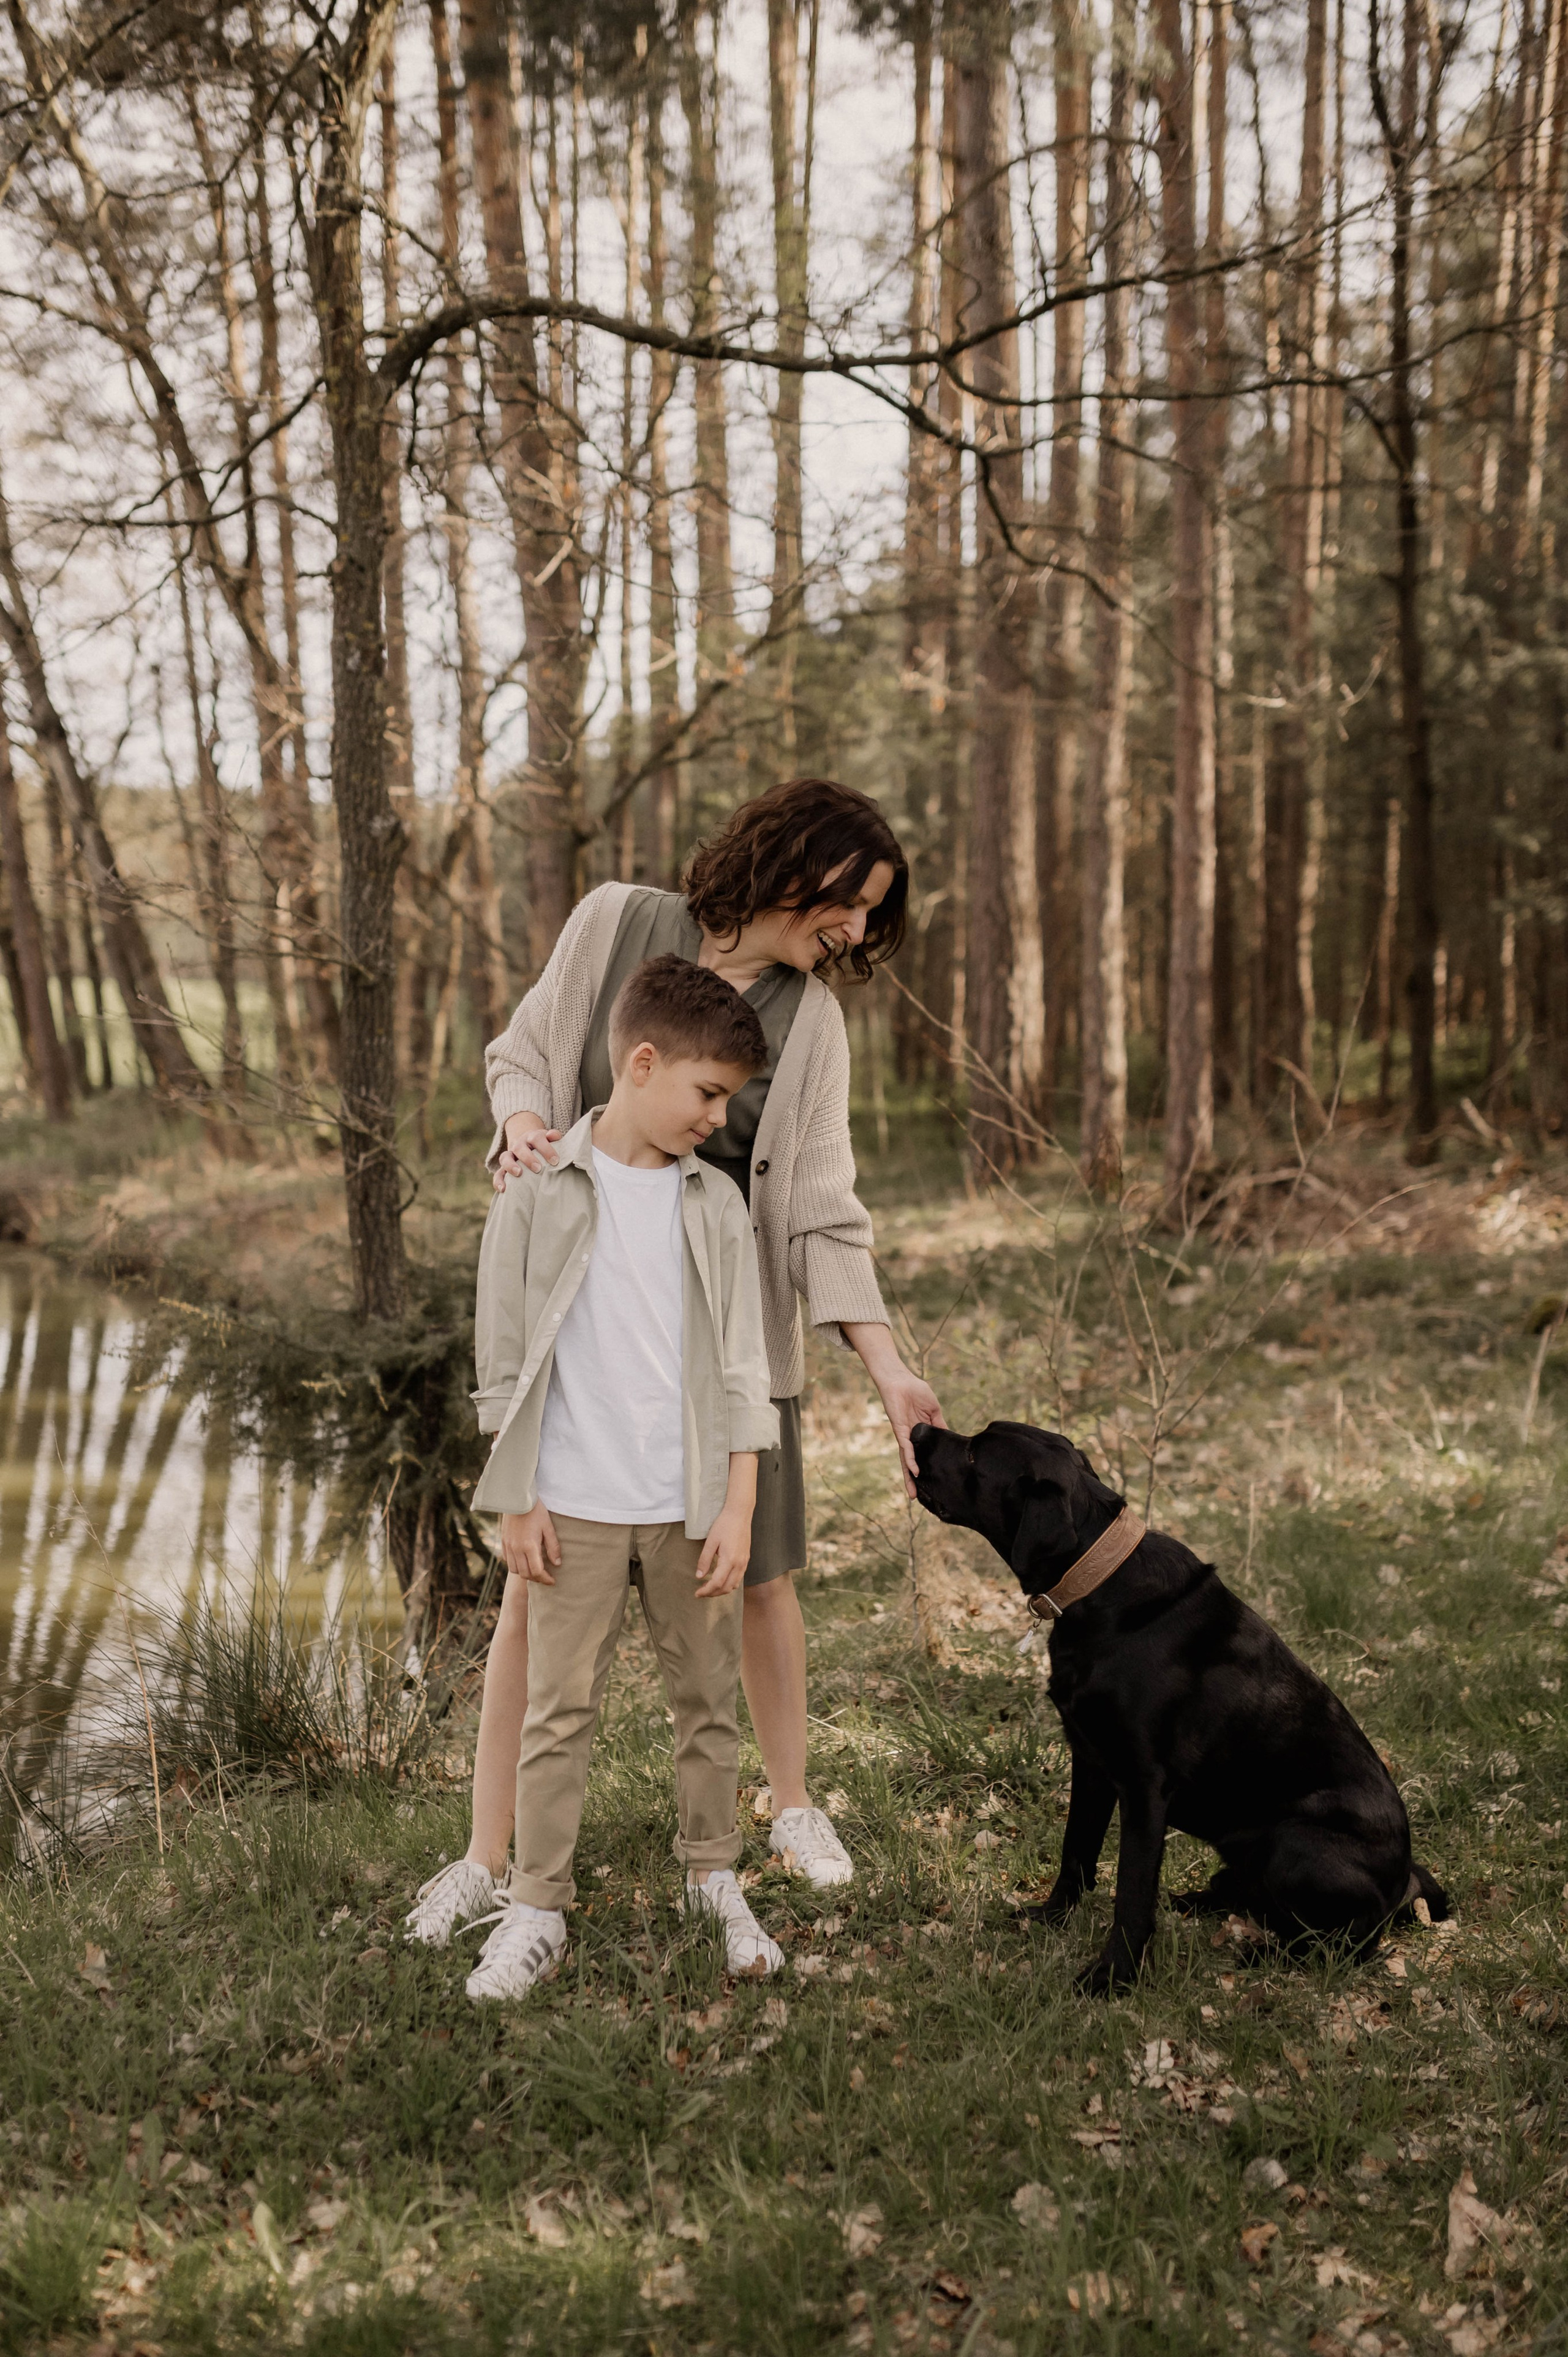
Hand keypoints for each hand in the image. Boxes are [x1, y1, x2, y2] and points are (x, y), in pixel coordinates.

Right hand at [492, 1114, 562, 1192]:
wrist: (529, 1144)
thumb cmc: (544, 1146)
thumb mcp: (550, 1140)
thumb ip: (554, 1137)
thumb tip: (553, 1135)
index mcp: (531, 1137)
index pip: (536, 1138)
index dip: (545, 1149)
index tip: (555, 1161)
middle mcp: (519, 1144)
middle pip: (519, 1147)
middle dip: (528, 1158)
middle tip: (538, 1168)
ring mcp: (510, 1155)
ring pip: (505, 1157)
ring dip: (511, 1165)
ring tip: (518, 1174)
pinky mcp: (504, 1168)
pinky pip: (498, 1173)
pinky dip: (499, 1181)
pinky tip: (503, 1189)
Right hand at [499, 1503, 559, 1584]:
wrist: (517, 1498)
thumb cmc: (536, 1511)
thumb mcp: (548, 1527)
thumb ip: (553, 1547)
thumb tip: (557, 1564)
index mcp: (529, 1545)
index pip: (537, 1571)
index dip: (545, 1579)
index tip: (552, 1580)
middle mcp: (516, 1548)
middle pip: (525, 1574)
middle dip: (536, 1579)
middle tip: (546, 1577)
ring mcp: (508, 1546)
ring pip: (514, 1569)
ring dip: (525, 1573)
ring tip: (535, 1570)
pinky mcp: (503, 1542)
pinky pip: (507, 1560)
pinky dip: (516, 1565)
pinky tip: (524, 1561)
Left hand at [695, 1502, 752, 1596]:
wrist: (740, 1514)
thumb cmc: (724, 1525)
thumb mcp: (711, 1541)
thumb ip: (704, 1560)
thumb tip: (699, 1576)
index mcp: (729, 1560)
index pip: (717, 1583)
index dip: (706, 1591)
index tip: (697, 1593)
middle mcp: (739, 1564)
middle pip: (726, 1588)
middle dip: (713, 1593)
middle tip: (701, 1592)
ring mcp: (744, 1562)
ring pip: (734, 1585)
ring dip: (721, 1590)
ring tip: (710, 1588)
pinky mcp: (746, 1559)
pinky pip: (738, 1578)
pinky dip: (729, 1583)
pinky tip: (721, 1579)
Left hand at [876, 1363, 946, 1497]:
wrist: (900, 1380)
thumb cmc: (915, 1391)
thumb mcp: (934, 1410)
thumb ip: (939, 1425)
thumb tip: (949, 1437)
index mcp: (919, 1434)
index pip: (923, 1454)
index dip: (926, 1467)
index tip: (932, 1482)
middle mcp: (910, 1438)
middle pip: (912, 1463)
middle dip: (914, 1480)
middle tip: (917, 1498)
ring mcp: (904, 1436)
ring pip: (907, 1460)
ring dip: (910, 1477)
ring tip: (914, 1494)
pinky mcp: (899, 1430)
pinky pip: (906, 1448)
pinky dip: (911, 1459)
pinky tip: (915, 1470)